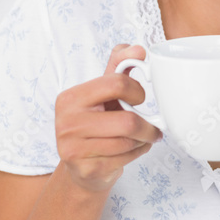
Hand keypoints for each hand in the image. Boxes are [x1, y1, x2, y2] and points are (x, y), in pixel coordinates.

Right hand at [55, 44, 161, 192]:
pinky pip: (125, 159)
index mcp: (70, 98)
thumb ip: (119, 66)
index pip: (116, 84)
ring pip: (128, 142)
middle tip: (152, 126)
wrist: (82, 165)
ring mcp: (73, 149)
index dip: (137, 90)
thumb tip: (137, 50)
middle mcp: (67, 123)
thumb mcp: (104, 92)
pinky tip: (131, 150)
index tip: (140, 98)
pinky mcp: (86, 170)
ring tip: (141, 138)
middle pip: (127, 121)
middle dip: (147, 125)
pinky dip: (137, 154)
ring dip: (143, 140)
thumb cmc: (96, 124)